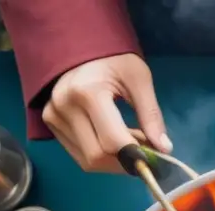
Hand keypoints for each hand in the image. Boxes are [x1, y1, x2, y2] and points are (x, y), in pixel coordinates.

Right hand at [42, 53, 171, 172]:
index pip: (112, 141)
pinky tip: (112, 142)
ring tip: (129, 143)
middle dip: (125, 162)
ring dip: (113, 162)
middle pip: (97, 156)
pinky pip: (78, 155)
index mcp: (88, 92)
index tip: (155, 156)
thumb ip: (151, 115)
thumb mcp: (139, 79)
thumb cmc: (113, 59)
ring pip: (87, 161)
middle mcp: (65, 107)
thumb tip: (164, 149)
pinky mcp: (50, 123)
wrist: (80, 45)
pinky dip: (100, 157)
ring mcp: (53, 116)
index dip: (136, 155)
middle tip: (144, 152)